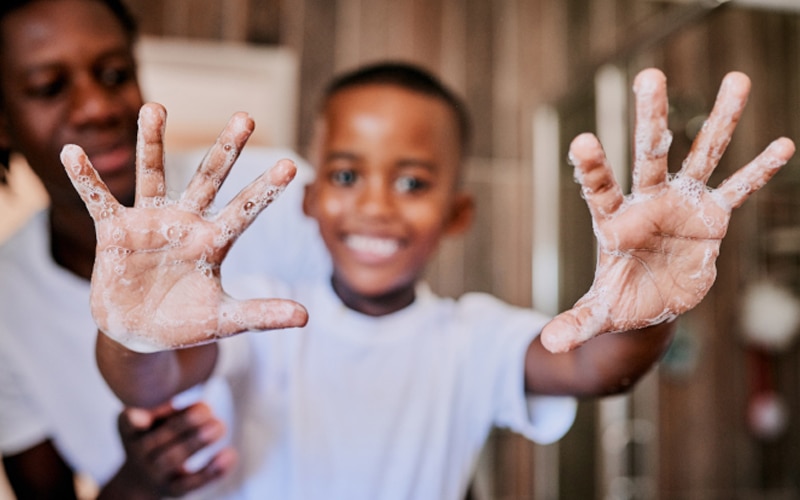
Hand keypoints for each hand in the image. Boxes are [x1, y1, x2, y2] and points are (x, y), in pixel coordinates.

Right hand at [60, 103, 307, 351]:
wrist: (139, 334)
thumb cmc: (186, 322)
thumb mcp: (224, 320)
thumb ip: (261, 314)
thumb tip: (306, 316)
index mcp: (214, 241)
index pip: (245, 209)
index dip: (266, 189)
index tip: (291, 164)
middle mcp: (186, 223)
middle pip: (209, 179)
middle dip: (226, 150)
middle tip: (246, 117)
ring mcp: (150, 223)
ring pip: (154, 176)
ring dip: (153, 143)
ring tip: (155, 108)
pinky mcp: (115, 232)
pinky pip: (99, 201)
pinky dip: (86, 180)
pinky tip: (73, 153)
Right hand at [113, 401, 235, 497]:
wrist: (139, 478)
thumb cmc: (154, 433)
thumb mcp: (152, 417)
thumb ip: (172, 408)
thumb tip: (203, 408)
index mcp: (128, 428)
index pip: (129, 421)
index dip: (139, 417)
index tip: (162, 406)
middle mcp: (136, 453)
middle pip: (159, 439)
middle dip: (186, 423)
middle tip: (209, 409)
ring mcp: (153, 474)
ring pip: (174, 459)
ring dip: (198, 442)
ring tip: (220, 426)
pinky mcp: (171, 490)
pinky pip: (191, 483)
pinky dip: (212, 471)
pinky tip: (230, 455)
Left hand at [541, 68, 794, 352]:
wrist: (649, 304)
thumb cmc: (618, 302)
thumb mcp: (598, 315)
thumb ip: (577, 323)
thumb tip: (550, 344)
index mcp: (614, 222)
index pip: (600, 190)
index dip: (593, 168)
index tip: (583, 140)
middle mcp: (648, 204)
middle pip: (649, 154)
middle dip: (651, 118)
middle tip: (650, 75)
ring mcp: (682, 206)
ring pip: (701, 156)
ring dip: (719, 121)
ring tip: (738, 79)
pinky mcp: (712, 220)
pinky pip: (738, 191)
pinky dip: (758, 172)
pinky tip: (782, 145)